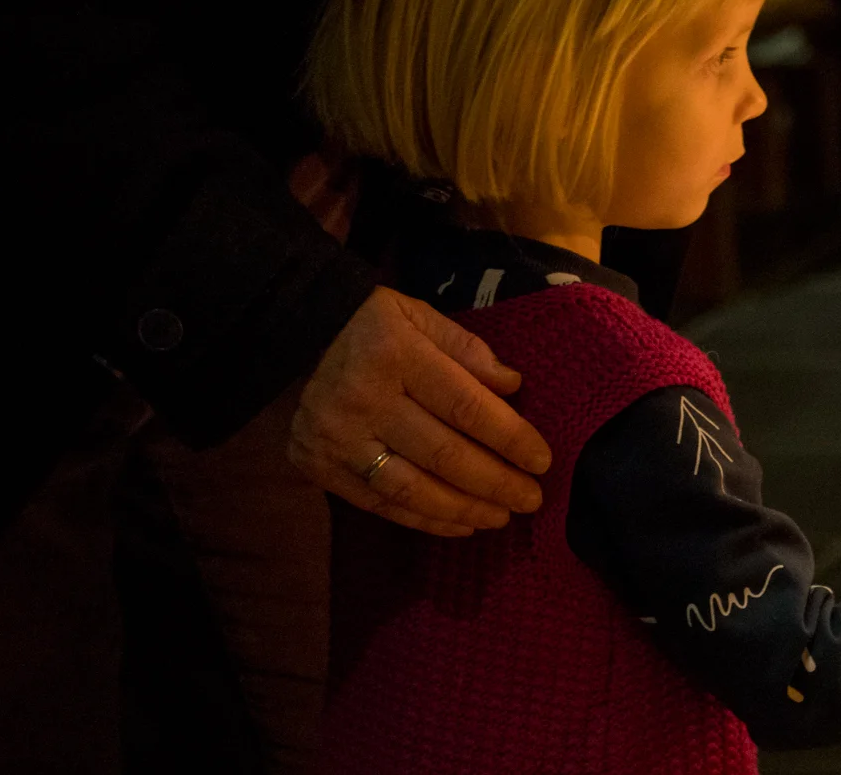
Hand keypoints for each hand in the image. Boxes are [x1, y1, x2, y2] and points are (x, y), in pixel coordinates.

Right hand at [288, 287, 550, 535]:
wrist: (297, 337)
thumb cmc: (375, 327)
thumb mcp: (421, 316)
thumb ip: (468, 349)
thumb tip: (513, 385)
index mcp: (396, 355)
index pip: (465, 406)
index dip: (509, 438)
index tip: (542, 461)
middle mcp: (363, 400)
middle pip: (443, 454)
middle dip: (495, 483)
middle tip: (532, 499)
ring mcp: (337, 439)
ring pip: (412, 489)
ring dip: (464, 509)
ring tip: (501, 517)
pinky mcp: (320, 467)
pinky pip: (381, 504)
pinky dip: (425, 520)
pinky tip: (459, 524)